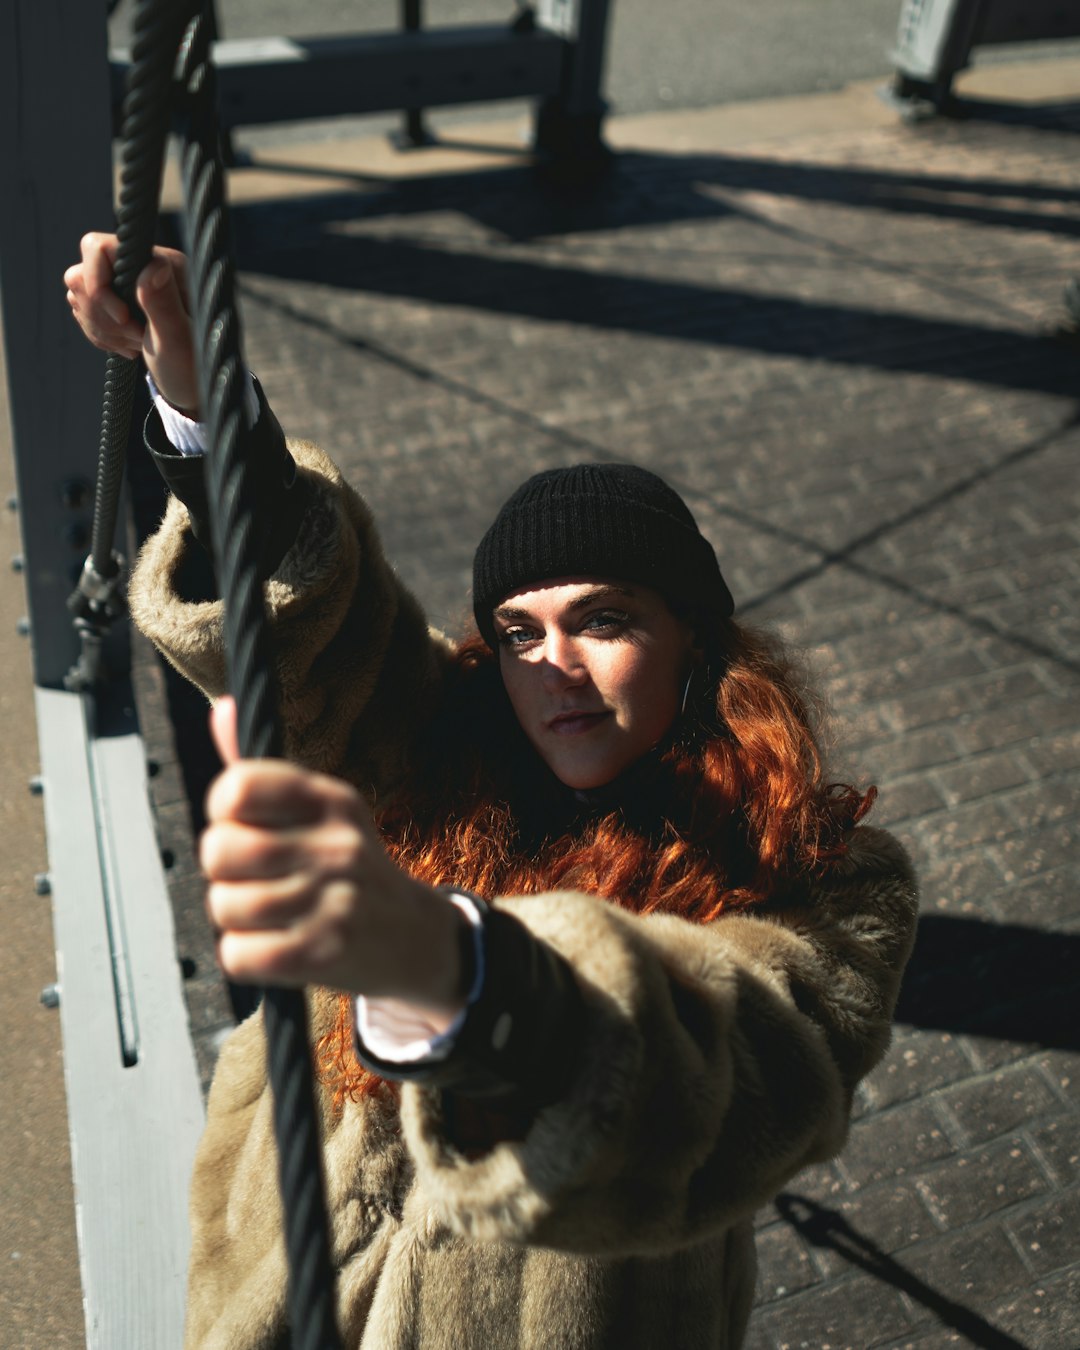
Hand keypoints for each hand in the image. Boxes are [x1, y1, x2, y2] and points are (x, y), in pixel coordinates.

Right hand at [64, 231, 200, 416]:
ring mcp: (128, 282)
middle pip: (82, 273)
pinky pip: (84, 309)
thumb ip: (163, 303)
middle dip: (102, 314)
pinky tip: (129, 346)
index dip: (99, 287)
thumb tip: (153, 265)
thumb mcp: (178, 339)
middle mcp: (143, 265)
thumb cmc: (193, 366)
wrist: (192, 387)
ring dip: (101, 327)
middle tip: (136, 337)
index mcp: (163, 264)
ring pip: (80, 293)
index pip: (99, 249)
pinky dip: (101, 333)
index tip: (123, 319)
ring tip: (136, 345)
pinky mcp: (118, 300)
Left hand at [200, 699, 464, 1020]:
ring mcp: (333, 901)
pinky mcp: (323, 954)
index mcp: (331, 799)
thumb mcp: (321, 810)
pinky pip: (237, 954)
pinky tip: (274, 945)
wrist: (415, 938)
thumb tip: (222, 708)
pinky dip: (244, 956)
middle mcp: (337, 844)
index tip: (242, 825)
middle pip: (221, 849)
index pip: (238, 787)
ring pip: (224, 905)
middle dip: (222, 870)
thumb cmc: (350, 867)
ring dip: (234, 918)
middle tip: (251, 878)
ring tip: (268, 914)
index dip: (223, 811)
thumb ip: (263, 772)